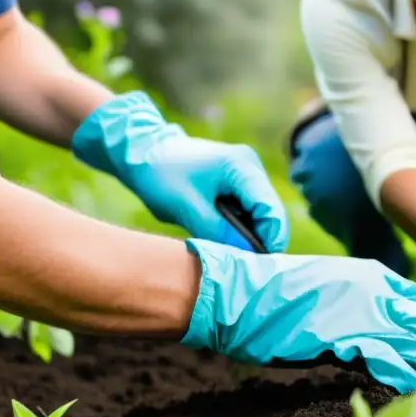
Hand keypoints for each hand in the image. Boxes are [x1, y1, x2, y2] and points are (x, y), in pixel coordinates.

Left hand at [71, 91, 288, 251]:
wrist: (142, 151)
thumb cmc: (160, 175)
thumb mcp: (187, 208)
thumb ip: (219, 232)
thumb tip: (247, 256)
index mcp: (242, 167)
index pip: (270, 208)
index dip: (271, 238)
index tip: (259, 265)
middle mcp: (251, 166)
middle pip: (272, 211)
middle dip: (264, 238)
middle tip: (247, 265)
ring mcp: (247, 172)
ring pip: (263, 211)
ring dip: (253, 232)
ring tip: (236, 253)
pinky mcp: (239, 179)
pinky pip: (251, 208)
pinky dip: (244, 225)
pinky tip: (230, 238)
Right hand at [181, 239, 415, 400]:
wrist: (237, 291)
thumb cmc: (282, 297)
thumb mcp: (339, 292)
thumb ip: (372, 307)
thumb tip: (398, 335)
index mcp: (380, 280)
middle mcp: (378, 291)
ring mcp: (360, 310)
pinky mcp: (339, 332)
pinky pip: (383, 356)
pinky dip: (411, 374)